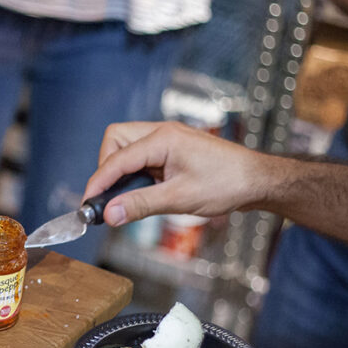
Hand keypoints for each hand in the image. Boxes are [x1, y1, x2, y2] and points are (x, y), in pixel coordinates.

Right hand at [82, 121, 267, 224]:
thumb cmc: (227, 184)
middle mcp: (162, 133)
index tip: (88, 204)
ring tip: (127, 196)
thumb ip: (140, 205)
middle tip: (110, 195)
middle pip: (115, 140)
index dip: (99, 181)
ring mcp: (167, 139)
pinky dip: (134, 173)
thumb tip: (109, 214)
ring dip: (120, 170)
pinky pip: (141, 156)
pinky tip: (142, 192)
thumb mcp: (179, 199)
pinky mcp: (172, 150)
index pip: (117, 158)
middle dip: (106, 167)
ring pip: (126, 146)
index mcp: (163, 138)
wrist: (258, 180)